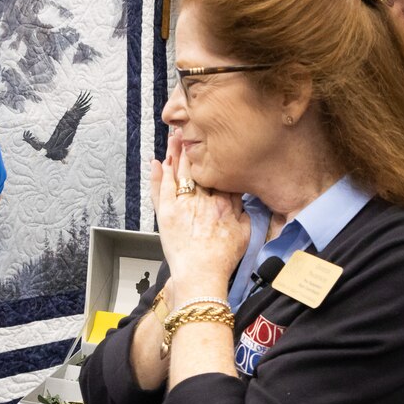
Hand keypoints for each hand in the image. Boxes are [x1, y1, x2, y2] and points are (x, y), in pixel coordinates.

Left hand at [151, 130, 249, 303]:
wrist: (202, 274)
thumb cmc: (223, 258)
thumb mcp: (245, 233)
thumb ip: (245, 212)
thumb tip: (244, 197)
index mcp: (225, 201)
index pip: (219, 172)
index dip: (215, 156)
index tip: (213, 143)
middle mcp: (205, 197)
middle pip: (198, 166)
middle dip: (193, 147)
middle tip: (188, 129)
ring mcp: (184, 203)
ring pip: (180, 172)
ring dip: (175, 153)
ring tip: (174, 137)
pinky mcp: (167, 211)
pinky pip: (162, 187)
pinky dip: (159, 174)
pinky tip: (158, 162)